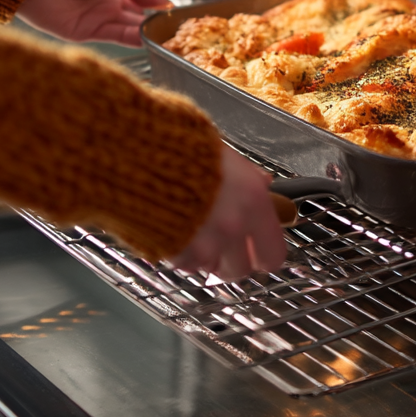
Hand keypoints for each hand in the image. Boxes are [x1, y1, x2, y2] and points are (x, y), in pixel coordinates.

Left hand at [17, 0, 167, 45]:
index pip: (137, 0)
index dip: (154, 6)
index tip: (171, 11)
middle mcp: (103, 6)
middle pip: (134, 18)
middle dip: (151, 22)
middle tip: (172, 29)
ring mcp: (95, 20)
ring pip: (126, 29)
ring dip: (144, 32)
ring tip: (163, 36)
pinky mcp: (85, 33)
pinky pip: (112, 37)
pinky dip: (130, 39)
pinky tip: (146, 39)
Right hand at [171, 146, 286, 279]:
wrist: (142, 150)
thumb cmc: (183, 147)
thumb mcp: (226, 156)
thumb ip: (247, 178)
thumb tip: (262, 184)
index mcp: (253, 200)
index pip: (273, 253)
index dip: (263, 255)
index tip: (255, 251)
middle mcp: (234, 225)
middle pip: (240, 269)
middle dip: (230, 261)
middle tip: (220, 246)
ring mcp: (205, 242)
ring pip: (210, 268)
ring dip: (203, 256)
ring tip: (191, 232)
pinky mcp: (177, 251)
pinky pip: (183, 264)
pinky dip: (179, 253)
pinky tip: (172, 231)